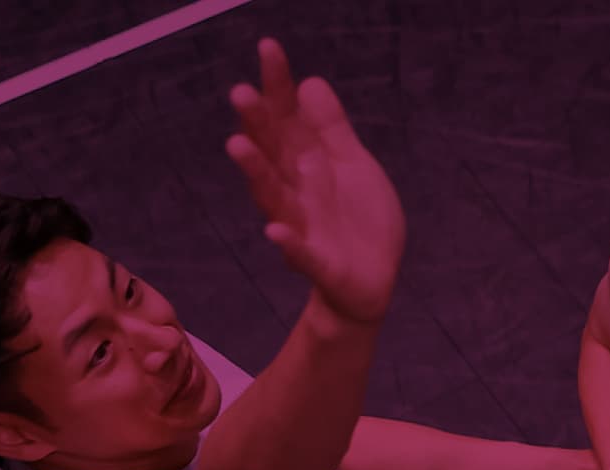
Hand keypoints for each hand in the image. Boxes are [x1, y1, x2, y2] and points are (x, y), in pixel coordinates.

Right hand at [224, 38, 405, 323]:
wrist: (372, 281)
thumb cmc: (357, 220)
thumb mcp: (354, 166)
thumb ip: (331, 129)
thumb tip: (310, 82)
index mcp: (308, 163)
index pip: (288, 119)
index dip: (278, 86)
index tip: (269, 48)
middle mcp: (297, 191)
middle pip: (273, 153)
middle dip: (257, 125)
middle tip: (241, 92)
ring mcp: (303, 226)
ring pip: (274, 197)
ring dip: (256, 173)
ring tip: (238, 146)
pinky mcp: (317, 263)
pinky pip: (300, 253)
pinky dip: (288, 243)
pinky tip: (275, 232)